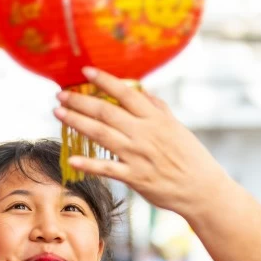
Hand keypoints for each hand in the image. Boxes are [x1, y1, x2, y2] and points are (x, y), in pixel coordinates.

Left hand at [54, 67, 219, 215]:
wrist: (202, 189)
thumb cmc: (191, 158)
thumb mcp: (177, 128)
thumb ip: (158, 109)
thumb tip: (143, 92)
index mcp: (155, 119)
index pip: (125, 93)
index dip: (104, 80)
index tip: (85, 71)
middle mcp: (144, 133)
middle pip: (106, 111)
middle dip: (80, 101)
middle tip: (60, 95)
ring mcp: (138, 155)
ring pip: (101, 134)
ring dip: (77, 122)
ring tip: (59, 113)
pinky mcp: (134, 177)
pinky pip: (107, 168)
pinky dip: (88, 164)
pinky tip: (72, 159)